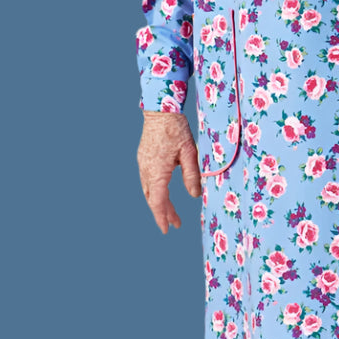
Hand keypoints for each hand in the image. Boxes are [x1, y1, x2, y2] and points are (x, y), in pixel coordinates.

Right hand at [137, 111, 201, 234]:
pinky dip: (154, 191)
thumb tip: (195, 195)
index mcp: (157, 171)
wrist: (160, 109)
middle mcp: (146, 170)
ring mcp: (142, 164)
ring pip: (148, 190)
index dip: (163, 217)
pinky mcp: (143, 157)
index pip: (158, 201)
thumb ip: (192, 175)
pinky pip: (146, 180)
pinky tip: (162, 192)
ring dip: (158, 202)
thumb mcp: (189, 152)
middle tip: (175, 224)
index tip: (167, 230)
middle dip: (163, 213)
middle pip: (152, 198)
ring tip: (171, 212)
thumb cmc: (176, 128)